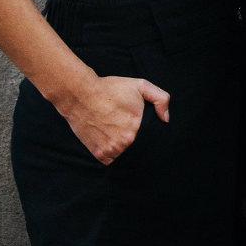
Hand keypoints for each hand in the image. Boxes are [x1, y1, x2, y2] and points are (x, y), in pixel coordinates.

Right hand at [55, 73, 169, 164]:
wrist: (80, 95)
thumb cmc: (110, 88)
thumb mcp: (141, 85)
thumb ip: (161, 99)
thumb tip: (166, 119)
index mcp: (137, 127)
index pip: (150, 138)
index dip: (146, 133)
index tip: (138, 126)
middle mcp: (126, 141)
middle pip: (137, 146)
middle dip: (134, 138)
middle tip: (123, 126)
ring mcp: (111, 149)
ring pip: (124, 154)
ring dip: (122, 147)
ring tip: (114, 131)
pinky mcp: (99, 154)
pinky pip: (111, 160)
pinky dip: (110, 153)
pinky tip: (106, 139)